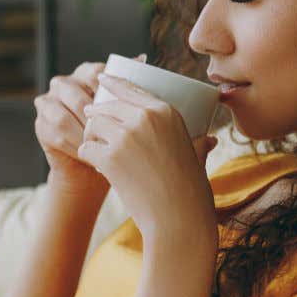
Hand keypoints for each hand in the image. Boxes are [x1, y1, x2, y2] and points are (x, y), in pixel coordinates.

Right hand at [34, 58, 128, 196]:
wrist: (93, 162)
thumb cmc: (113, 131)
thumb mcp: (123, 106)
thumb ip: (129, 83)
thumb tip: (142, 57)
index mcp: (84, 73)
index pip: (95, 74)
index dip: (108, 93)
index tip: (123, 112)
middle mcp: (63, 84)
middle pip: (76, 97)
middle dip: (94, 119)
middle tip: (112, 135)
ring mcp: (48, 103)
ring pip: (63, 117)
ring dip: (83, 134)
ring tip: (101, 146)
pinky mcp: (41, 124)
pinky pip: (56, 134)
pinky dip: (74, 146)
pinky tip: (89, 154)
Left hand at [79, 69, 218, 245]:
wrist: (177, 217)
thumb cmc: (190, 190)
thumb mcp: (197, 156)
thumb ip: (198, 143)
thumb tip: (209, 140)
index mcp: (166, 111)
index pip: (131, 88)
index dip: (112, 82)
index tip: (101, 79)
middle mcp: (145, 118)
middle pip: (107, 106)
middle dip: (97, 114)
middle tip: (92, 122)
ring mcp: (125, 136)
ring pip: (93, 125)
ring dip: (92, 137)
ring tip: (98, 149)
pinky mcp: (109, 156)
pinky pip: (86, 147)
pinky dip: (89, 157)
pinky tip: (98, 166)